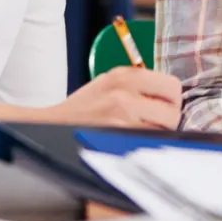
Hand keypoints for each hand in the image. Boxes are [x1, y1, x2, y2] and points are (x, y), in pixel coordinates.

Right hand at [0, 67, 183, 148]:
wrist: (48, 125)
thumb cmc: (83, 108)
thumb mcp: (109, 84)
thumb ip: (139, 85)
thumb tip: (173, 97)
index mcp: (125, 75)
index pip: (172, 86)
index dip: (172, 100)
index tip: (163, 107)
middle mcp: (124, 92)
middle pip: (173, 111)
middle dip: (167, 120)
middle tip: (151, 123)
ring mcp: (120, 115)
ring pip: (163, 130)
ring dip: (155, 134)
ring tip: (136, 132)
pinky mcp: (115, 136)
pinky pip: (146, 143)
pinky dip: (142, 145)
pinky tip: (128, 142)